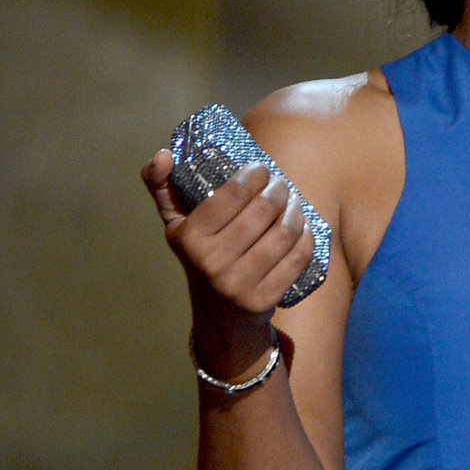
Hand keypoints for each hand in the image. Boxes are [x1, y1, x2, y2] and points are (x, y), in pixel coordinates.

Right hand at [141, 151, 314, 326]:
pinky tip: (303, 228)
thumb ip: (162, 186)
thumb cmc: (200, 255)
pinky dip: (306, 237)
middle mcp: (211, 262)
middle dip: (279, 190)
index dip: (255, 175)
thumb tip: (163, 155)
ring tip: (294, 203)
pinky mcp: (263, 300)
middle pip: (264, 210)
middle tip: (282, 185)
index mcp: (189, 238)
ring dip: (296, 211)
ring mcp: (238, 284)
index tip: (262, 169)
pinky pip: (297, 258)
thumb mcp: (176, 224)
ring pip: (284, 233)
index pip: (234, 194)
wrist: (218, 314)